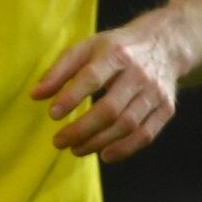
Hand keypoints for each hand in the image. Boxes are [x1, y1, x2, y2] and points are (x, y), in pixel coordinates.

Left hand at [32, 26, 179, 162]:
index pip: (92, 78)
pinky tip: (104, 155)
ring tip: (76, 150)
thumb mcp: (85, 49)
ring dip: (99, 142)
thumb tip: (34, 95)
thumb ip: (58, 71)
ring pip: (127, 125)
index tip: (52, 115)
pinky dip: (125, 149)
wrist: (162, 46)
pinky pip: (146, 134)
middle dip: (82, 129)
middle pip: (110, 108)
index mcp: (115, 54)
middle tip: (59, 142)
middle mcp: (138, 74)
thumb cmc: (114, 49)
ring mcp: (155, 93)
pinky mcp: (166, 108)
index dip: (71, 97)